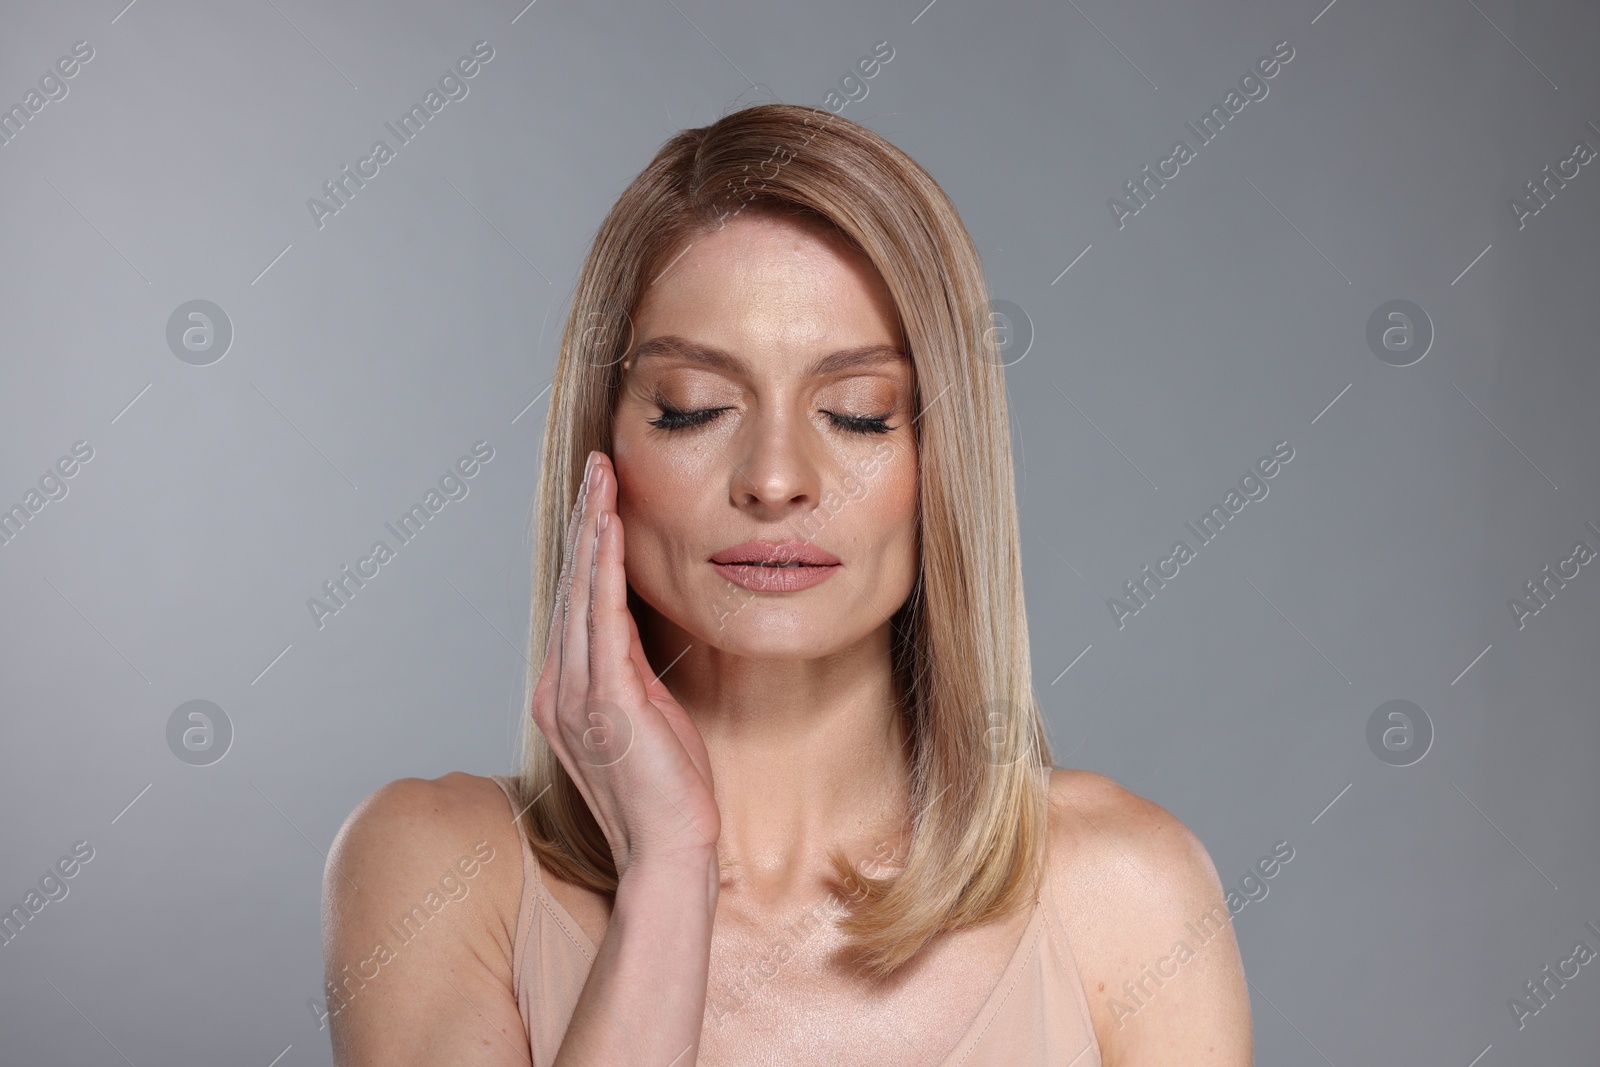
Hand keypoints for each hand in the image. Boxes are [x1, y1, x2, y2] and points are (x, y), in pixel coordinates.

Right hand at [531, 451, 720, 879]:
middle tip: (598, 464)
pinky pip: (603, 621)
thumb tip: (630, 623)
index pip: (574, 601)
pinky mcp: (605, 706)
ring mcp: (575, 697)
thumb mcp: (648, 713)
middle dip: (584, 519)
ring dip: (593, 529)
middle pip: (570, 585)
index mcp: (564, 691)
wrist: (670, 851)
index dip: (584, 544)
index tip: (599, 494)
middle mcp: (558, 688)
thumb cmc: (666, 788)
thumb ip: (629, 668)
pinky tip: (610, 530)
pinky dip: (604, 570)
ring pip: (581, 593)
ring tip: (603, 478)